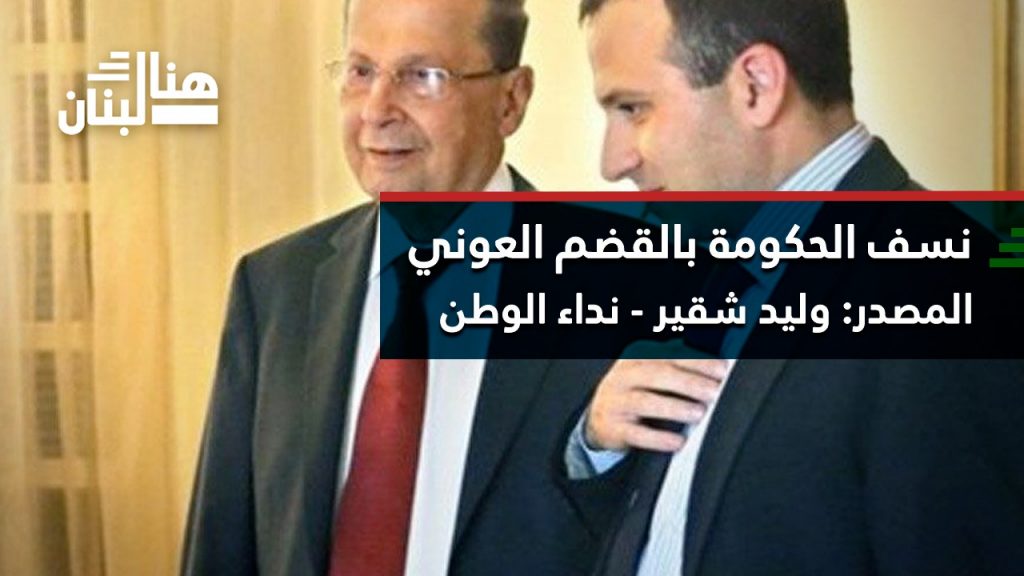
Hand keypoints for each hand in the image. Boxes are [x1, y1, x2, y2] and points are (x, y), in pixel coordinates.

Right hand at [584, 359, 726, 452]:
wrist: (598, 417)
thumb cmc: (635, 392)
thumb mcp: (649, 372)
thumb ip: (676, 364)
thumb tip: (716, 363)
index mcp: (636, 358)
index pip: (669, 355)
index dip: (697, 362)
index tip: (721, 371)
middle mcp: (623, 376)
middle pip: (657, 375)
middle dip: (689, 383)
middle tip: (713, 392)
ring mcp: (615, 402)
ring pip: (645, 402)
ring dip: (675, 407)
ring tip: (698, 414)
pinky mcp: (612, 428)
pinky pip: (636, 434)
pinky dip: (658, 438)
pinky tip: (677, 441)